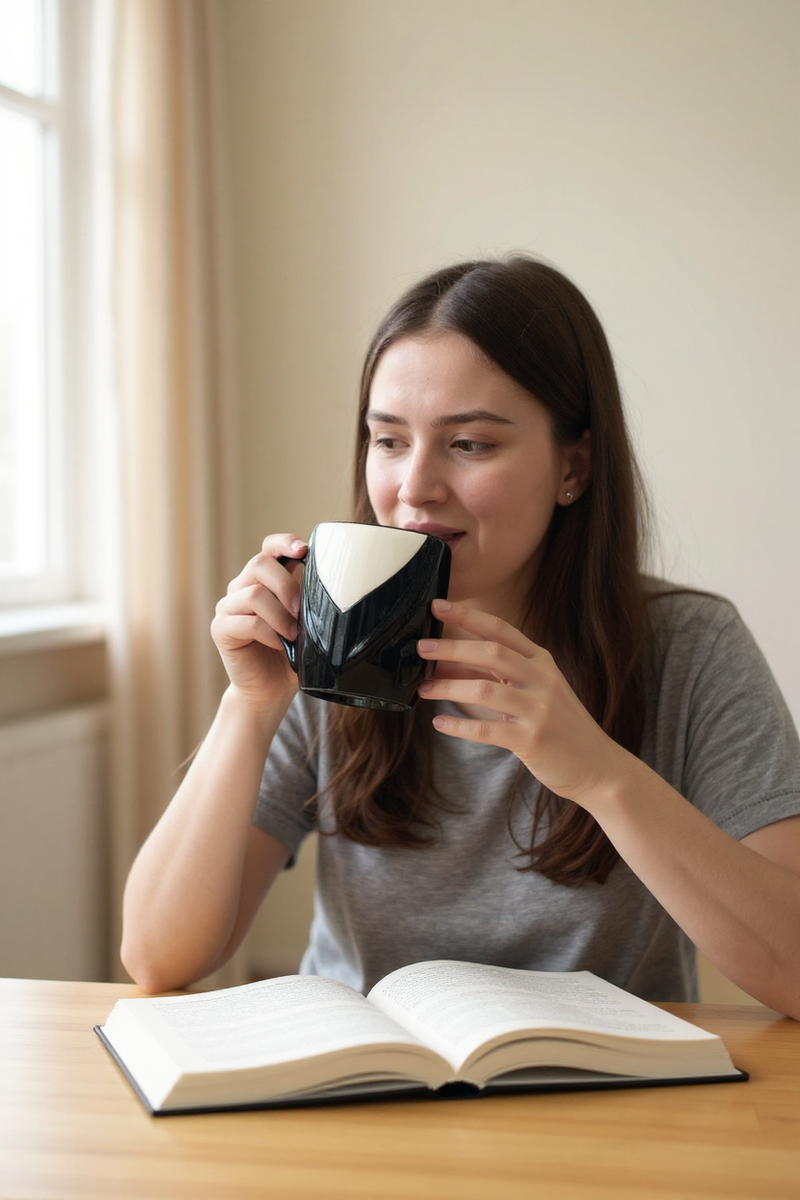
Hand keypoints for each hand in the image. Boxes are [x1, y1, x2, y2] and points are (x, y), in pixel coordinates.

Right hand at [210, 533, 306, 711]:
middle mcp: (242, 587)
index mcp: (265, 579)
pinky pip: (248, 622)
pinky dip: (270, 634)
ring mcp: (228, 607)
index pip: (269, 547)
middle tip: (301, 611)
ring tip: (294, 635)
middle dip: (286, 586)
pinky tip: (279, 645)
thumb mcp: (307, 623)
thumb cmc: (291, 654)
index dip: (284, 543)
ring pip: (254, 594)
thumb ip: (311, 602)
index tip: (304, 550)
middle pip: (259, 564)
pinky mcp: (221, 629)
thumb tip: (336, 586)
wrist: (270, 690)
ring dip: (281, 615)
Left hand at [416, 599, 628, 809]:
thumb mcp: (536, 692)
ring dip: (449, 688)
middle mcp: (543, 680)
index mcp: (542, 662)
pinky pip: (487, 731)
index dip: (469, 616)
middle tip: (421, 647)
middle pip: (492, 653)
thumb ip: (497, 677)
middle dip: (452, 647)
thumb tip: (447, 664)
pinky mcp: (532, 741)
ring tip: (424, 689)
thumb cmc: (560, 726)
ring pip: (485, 691)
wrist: (598, 766)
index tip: (438, 605)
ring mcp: (539, 710)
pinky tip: (440, 724)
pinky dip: (459, 726)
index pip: (502, 630)